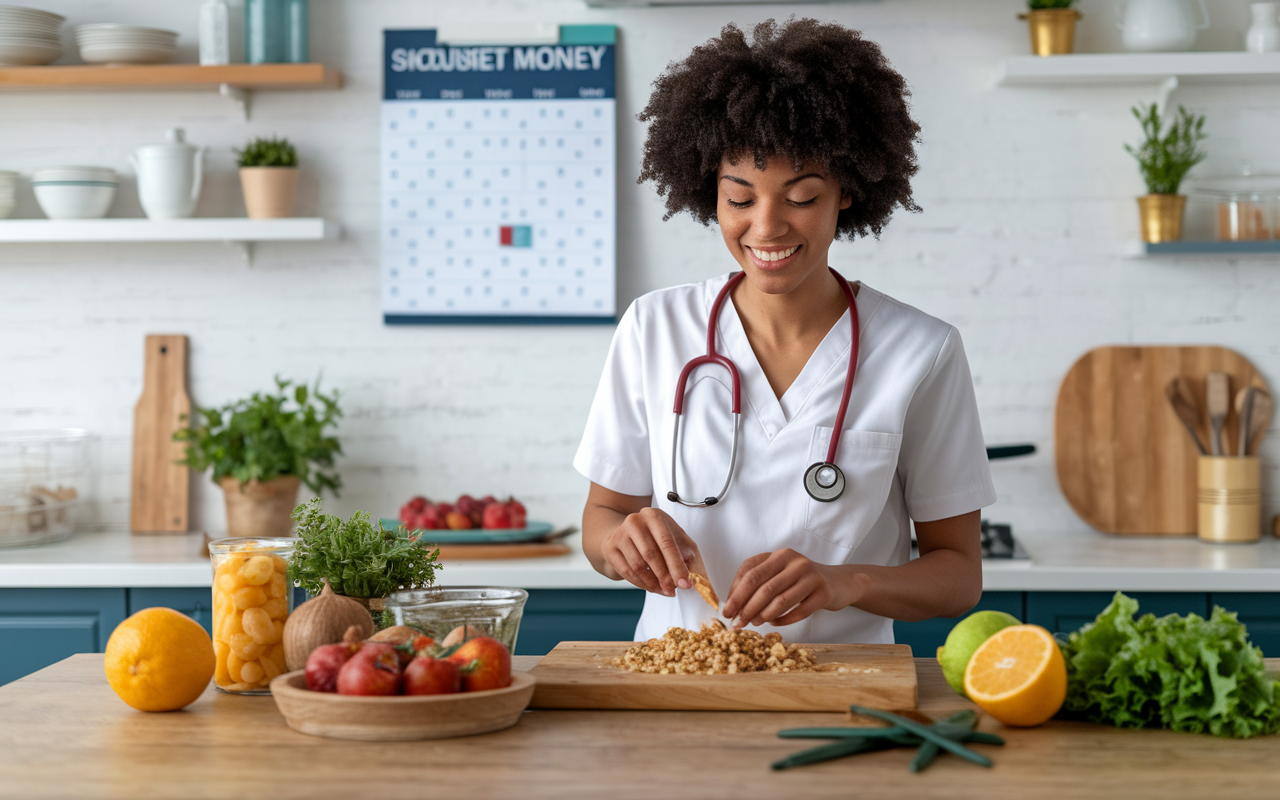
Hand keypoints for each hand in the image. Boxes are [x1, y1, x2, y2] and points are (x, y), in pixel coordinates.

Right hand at [602, 507, 699, 595]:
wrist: (627, 536)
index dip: (676, 565)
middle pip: (651, 554)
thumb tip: (692, 578)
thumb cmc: (656, 539)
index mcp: (653, 515)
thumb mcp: (676, 540)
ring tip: (664, 590)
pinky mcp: (611, 548)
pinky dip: (641, 584)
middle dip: (664, 576)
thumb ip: (686, 556)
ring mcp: (619, 534)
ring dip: (653, 583)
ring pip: (638, 566)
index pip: (666, 542)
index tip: (685, 583)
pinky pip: (626, 572)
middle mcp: (634, 521)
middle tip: (673, 590)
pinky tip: (651, 587)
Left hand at [722, 549, 843, 628]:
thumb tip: (732, 604)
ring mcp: (811, 576)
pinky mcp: (823, 593)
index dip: (735, 592)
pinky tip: (773, 623)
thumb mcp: (779, 573)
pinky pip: (799, 611)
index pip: (750, 572)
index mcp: (779, 555)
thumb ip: (758, 583)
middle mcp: (795, 562)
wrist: (837, 583)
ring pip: (780, 600)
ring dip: (763, 615)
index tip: (727, 610)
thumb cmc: (800, 580)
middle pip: (764, 587)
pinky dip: (782, 620)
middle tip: (736, 623)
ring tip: (754, 623)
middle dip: (746, 607)